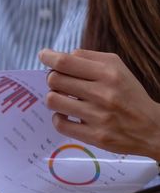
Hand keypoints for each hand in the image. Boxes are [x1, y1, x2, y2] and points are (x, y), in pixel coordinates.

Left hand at [39, 48, 159, 160]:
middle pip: (54, 80)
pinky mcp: (94, 136)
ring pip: (53, 100)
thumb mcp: (117, 68)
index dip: (48, 57)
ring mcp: (98, 116)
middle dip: (53, 78)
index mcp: (109, 73)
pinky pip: (59, 124)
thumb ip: (88, 58)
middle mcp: (103, 94)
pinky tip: (67, 115)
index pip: (65, 62)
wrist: (152, 127)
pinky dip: (58, 117)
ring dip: (54, 98)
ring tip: (64, 99)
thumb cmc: (129, 93)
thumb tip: (58, 57)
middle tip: (60, 82)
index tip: (43, 55)